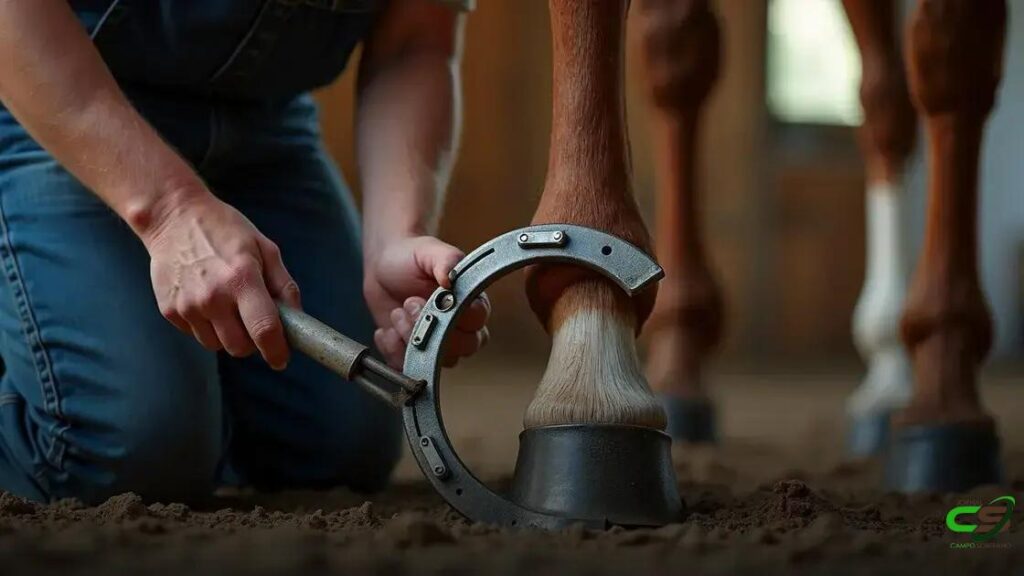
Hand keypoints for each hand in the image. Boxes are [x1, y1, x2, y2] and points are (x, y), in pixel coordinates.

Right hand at [143, 194, 301, 369]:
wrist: (173, 217)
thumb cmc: (225, 230)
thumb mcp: (265, 248)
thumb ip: (284, 285)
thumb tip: (297, 319)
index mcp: (242, 279)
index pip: (264, 330)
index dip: (276, 351)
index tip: (281, 358)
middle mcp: (213, 297)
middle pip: (240, 347)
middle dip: (253, 342)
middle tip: (254, 323)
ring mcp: (188, 305)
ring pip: (217, 345)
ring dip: (228, 335)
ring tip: (228, 306)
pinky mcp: (170, 310)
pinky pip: (196, 334)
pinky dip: (206, 326)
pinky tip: (206, 300)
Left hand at [364, 235, 489, 368]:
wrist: (384, 264)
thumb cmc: (412, 256)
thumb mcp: (430, 251)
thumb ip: (445, 260)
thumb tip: (450, 278)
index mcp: (470, 302)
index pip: (477, 321)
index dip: (455, 316)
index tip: (432, 299)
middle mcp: (458, 326)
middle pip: (461, 348)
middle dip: (431, 330)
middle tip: (409, 304)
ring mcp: (436, 342)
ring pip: (435, 361)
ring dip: (410, 340)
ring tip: (396, 314)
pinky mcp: (412, 352)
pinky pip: (408, 367)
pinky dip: (393, 351)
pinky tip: (385, 330)